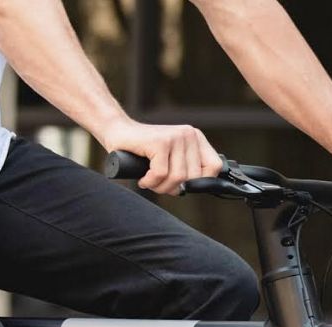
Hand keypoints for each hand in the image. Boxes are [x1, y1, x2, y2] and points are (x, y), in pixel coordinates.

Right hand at [100, 120, 223, 194]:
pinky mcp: (160, 142)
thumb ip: (186, 171)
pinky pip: (161, 174)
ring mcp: (175, 137)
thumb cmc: (142, 151)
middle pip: (193, 177)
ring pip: (178, 178)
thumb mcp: (171, 159)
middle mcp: (189, 135)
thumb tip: (193, 190)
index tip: (181, 185)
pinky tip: (143, 178)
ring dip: (160, 187)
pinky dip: (150, 182)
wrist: (117, 132)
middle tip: (157, 184)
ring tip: (149, 181)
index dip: (199, 183)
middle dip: (174, 188)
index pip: (214, 167)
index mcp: (195, 138)